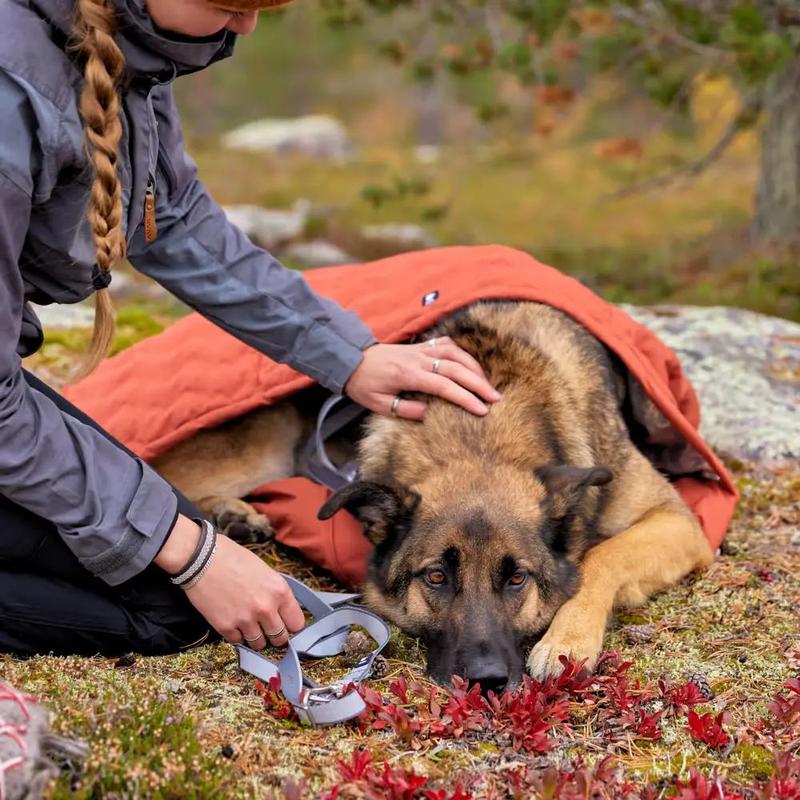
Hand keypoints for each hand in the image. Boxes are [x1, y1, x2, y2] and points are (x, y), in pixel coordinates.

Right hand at [154, 517, 303, 647]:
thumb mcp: (265, 571)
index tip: (285, 624)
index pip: (297, 623)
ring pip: (259, 644)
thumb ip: (275, 592)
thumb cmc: (233, 558)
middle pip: (280, 638)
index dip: (291, 625)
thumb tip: (282, 610)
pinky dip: (237, 635)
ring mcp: (246, 620)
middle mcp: (266, 608)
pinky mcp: (226, 627)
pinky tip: (234, 622)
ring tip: (250, 625)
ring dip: (256, 637)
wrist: (201, 558)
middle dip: (275, 635)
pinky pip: (238, 642)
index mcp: (279, 591)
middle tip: (268, 628)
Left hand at [344, 338, 500, 419]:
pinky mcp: (421, 346)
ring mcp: (421, 350)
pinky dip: (461, 353)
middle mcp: (418, 359)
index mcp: (408, 375)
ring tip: (487, 384)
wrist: (351, 360)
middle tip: (496, 399)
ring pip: (455, 353)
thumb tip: (431, 414)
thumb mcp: (379, 404)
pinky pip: (446, 345)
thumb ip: (406, 410)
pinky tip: (470, 365)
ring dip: (474, 368)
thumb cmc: (365, 385)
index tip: (481, 410)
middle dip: (478, 384)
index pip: (444, 386)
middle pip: (456, 368)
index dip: (465, 398)